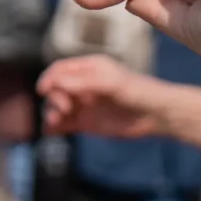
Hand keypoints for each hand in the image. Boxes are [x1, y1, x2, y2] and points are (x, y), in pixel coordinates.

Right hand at [37, 55, 162, 137]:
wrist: (156, 115)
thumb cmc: (138, 91)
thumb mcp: (111, 83)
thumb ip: (84, 82)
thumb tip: (56, 83)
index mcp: (89, 69)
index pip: (59, 70)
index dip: (49, 79)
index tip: (44, 90)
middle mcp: (83, 86)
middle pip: (55, 90)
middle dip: (54, 99)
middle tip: (66, 109)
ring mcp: (84, 105)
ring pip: (56, 108)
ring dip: (51, 114)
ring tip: (56, 122)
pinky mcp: (86, 123)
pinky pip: (63, 125)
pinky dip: (54, 128)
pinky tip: (52, 132)